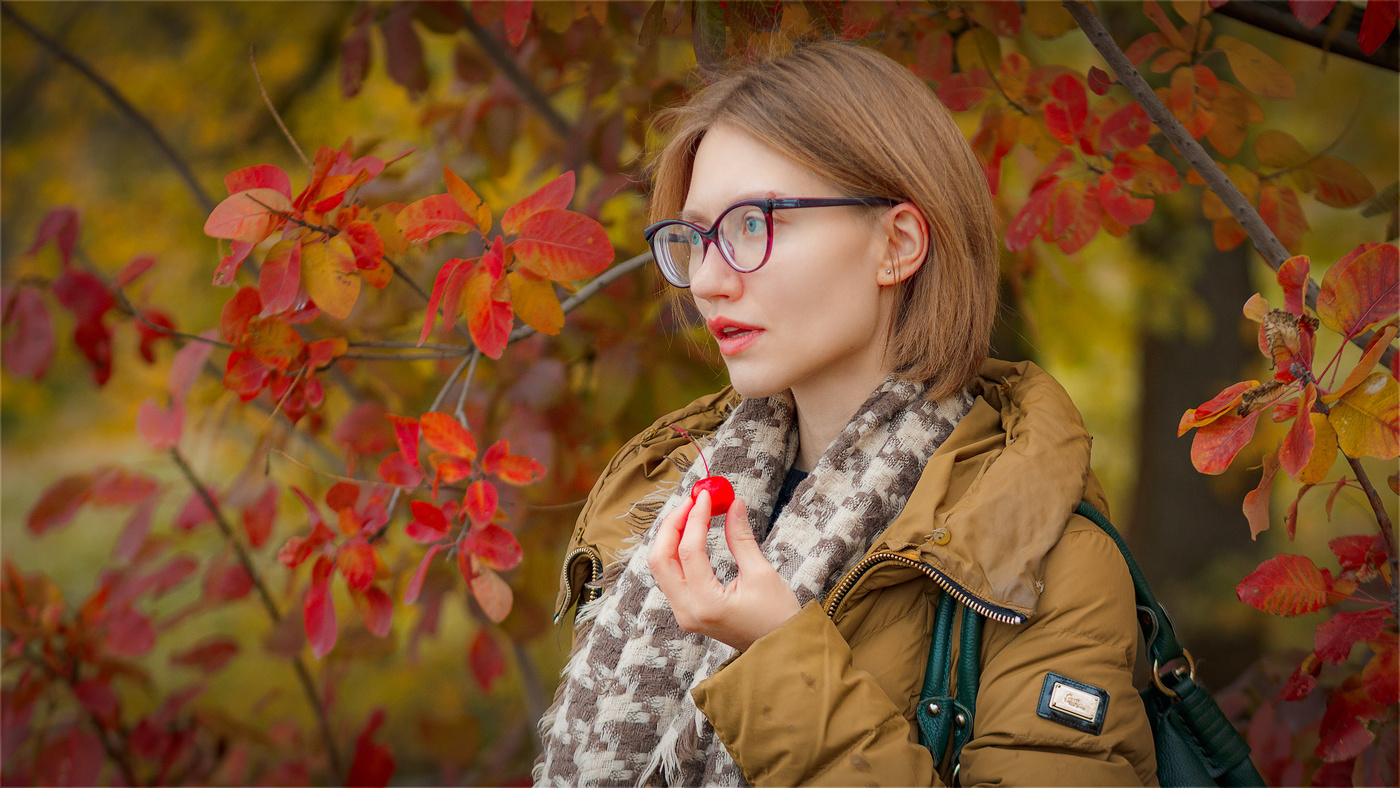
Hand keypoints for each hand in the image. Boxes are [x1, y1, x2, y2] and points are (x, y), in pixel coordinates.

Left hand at [647, 490, 801, 651]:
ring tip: (692, 511)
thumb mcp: (761, 573)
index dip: (696, 517)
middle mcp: (687, 611)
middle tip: (692, 500)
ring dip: (672, 535)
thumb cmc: (778, 616)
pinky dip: (675, 550)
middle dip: (673, 524)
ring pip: (661, 567)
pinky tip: (691, 532)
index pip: (690, 551)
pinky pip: (670, 575)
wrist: (780, 651)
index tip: (706, 495)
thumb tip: (732, 503)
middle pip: (661, 559)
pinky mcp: (687, 611)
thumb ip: (741, 538)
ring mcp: (684, 613)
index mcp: (707, 604)